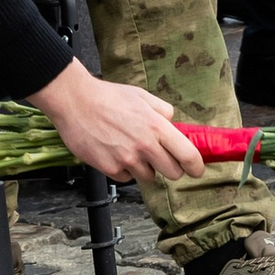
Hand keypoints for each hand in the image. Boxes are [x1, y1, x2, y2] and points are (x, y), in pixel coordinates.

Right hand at [25, 60, 201, 184]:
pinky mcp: (108, 168)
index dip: (196, 167)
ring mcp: (126, 160)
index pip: (187, 155)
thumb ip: (163, 112)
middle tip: (165, 160)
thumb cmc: (109, 97)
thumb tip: (174, 126)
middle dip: (172, 169)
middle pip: (172, 173)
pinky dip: (126, 170)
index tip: (197, 170)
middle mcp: (144, 146)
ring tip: (134, 150)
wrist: (76, 102)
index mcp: (157, 127)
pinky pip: (126, 178)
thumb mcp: (144, 97)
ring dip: (147, 169)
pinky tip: (118, 154)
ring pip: (148, 177)